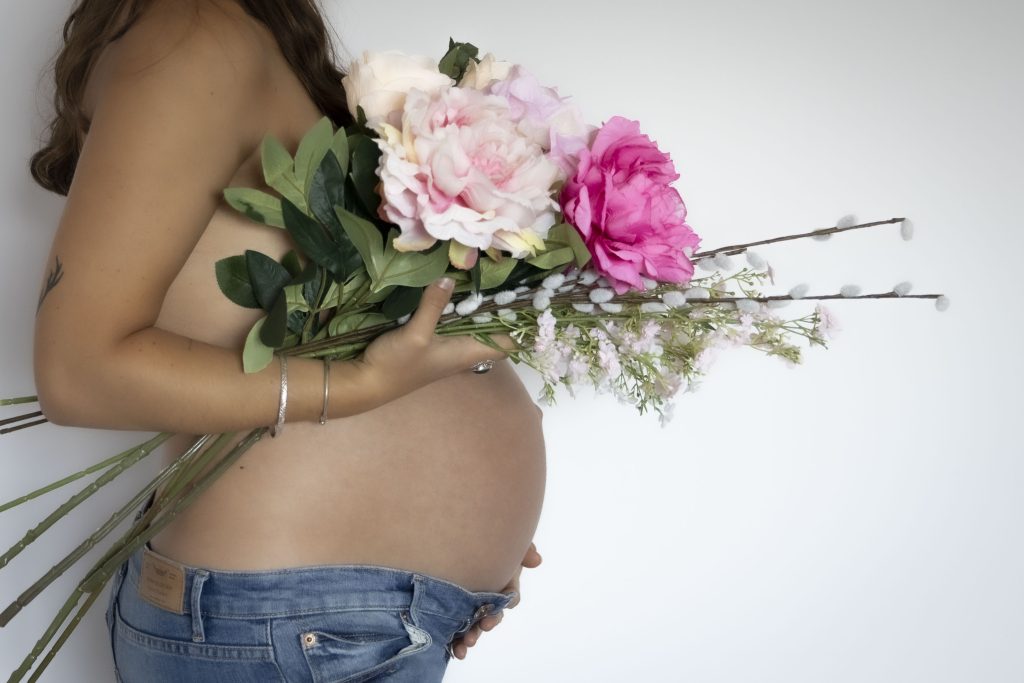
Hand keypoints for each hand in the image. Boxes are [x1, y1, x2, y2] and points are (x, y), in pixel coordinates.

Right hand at [357, 277, 518, 407]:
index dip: (522, 326)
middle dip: (501, 309)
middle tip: (507, 278)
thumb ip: (434, 306)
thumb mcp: (416, 333)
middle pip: (493, 331)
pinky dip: (457, 308)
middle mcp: (462, 351)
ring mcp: (447, 347)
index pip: (507, 344)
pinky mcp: (431, 342)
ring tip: (486, 277)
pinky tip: (452, 289)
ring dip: (478, 307)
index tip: (529, 301)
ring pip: (473, 326)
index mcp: (467, 352)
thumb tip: (449, 279)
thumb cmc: (397, 365)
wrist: (367, 383)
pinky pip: (453, 323)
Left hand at [448, 542, 542, 659]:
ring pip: (475, 626)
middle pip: (493, 615)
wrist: (455, 541)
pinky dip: (457, 643)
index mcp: (504, 585)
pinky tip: (454, 651)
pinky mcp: (455, 612)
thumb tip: (537, 560)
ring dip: (472, 638)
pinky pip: (458, 630)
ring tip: (464, 646)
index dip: (508, 601)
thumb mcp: (507, 543)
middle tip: (484, 626)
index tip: (504, 604)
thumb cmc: (487, 542)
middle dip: (488, 623)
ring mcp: (473, 607)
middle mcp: (490, 599)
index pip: (511, 597)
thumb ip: (522, 549)